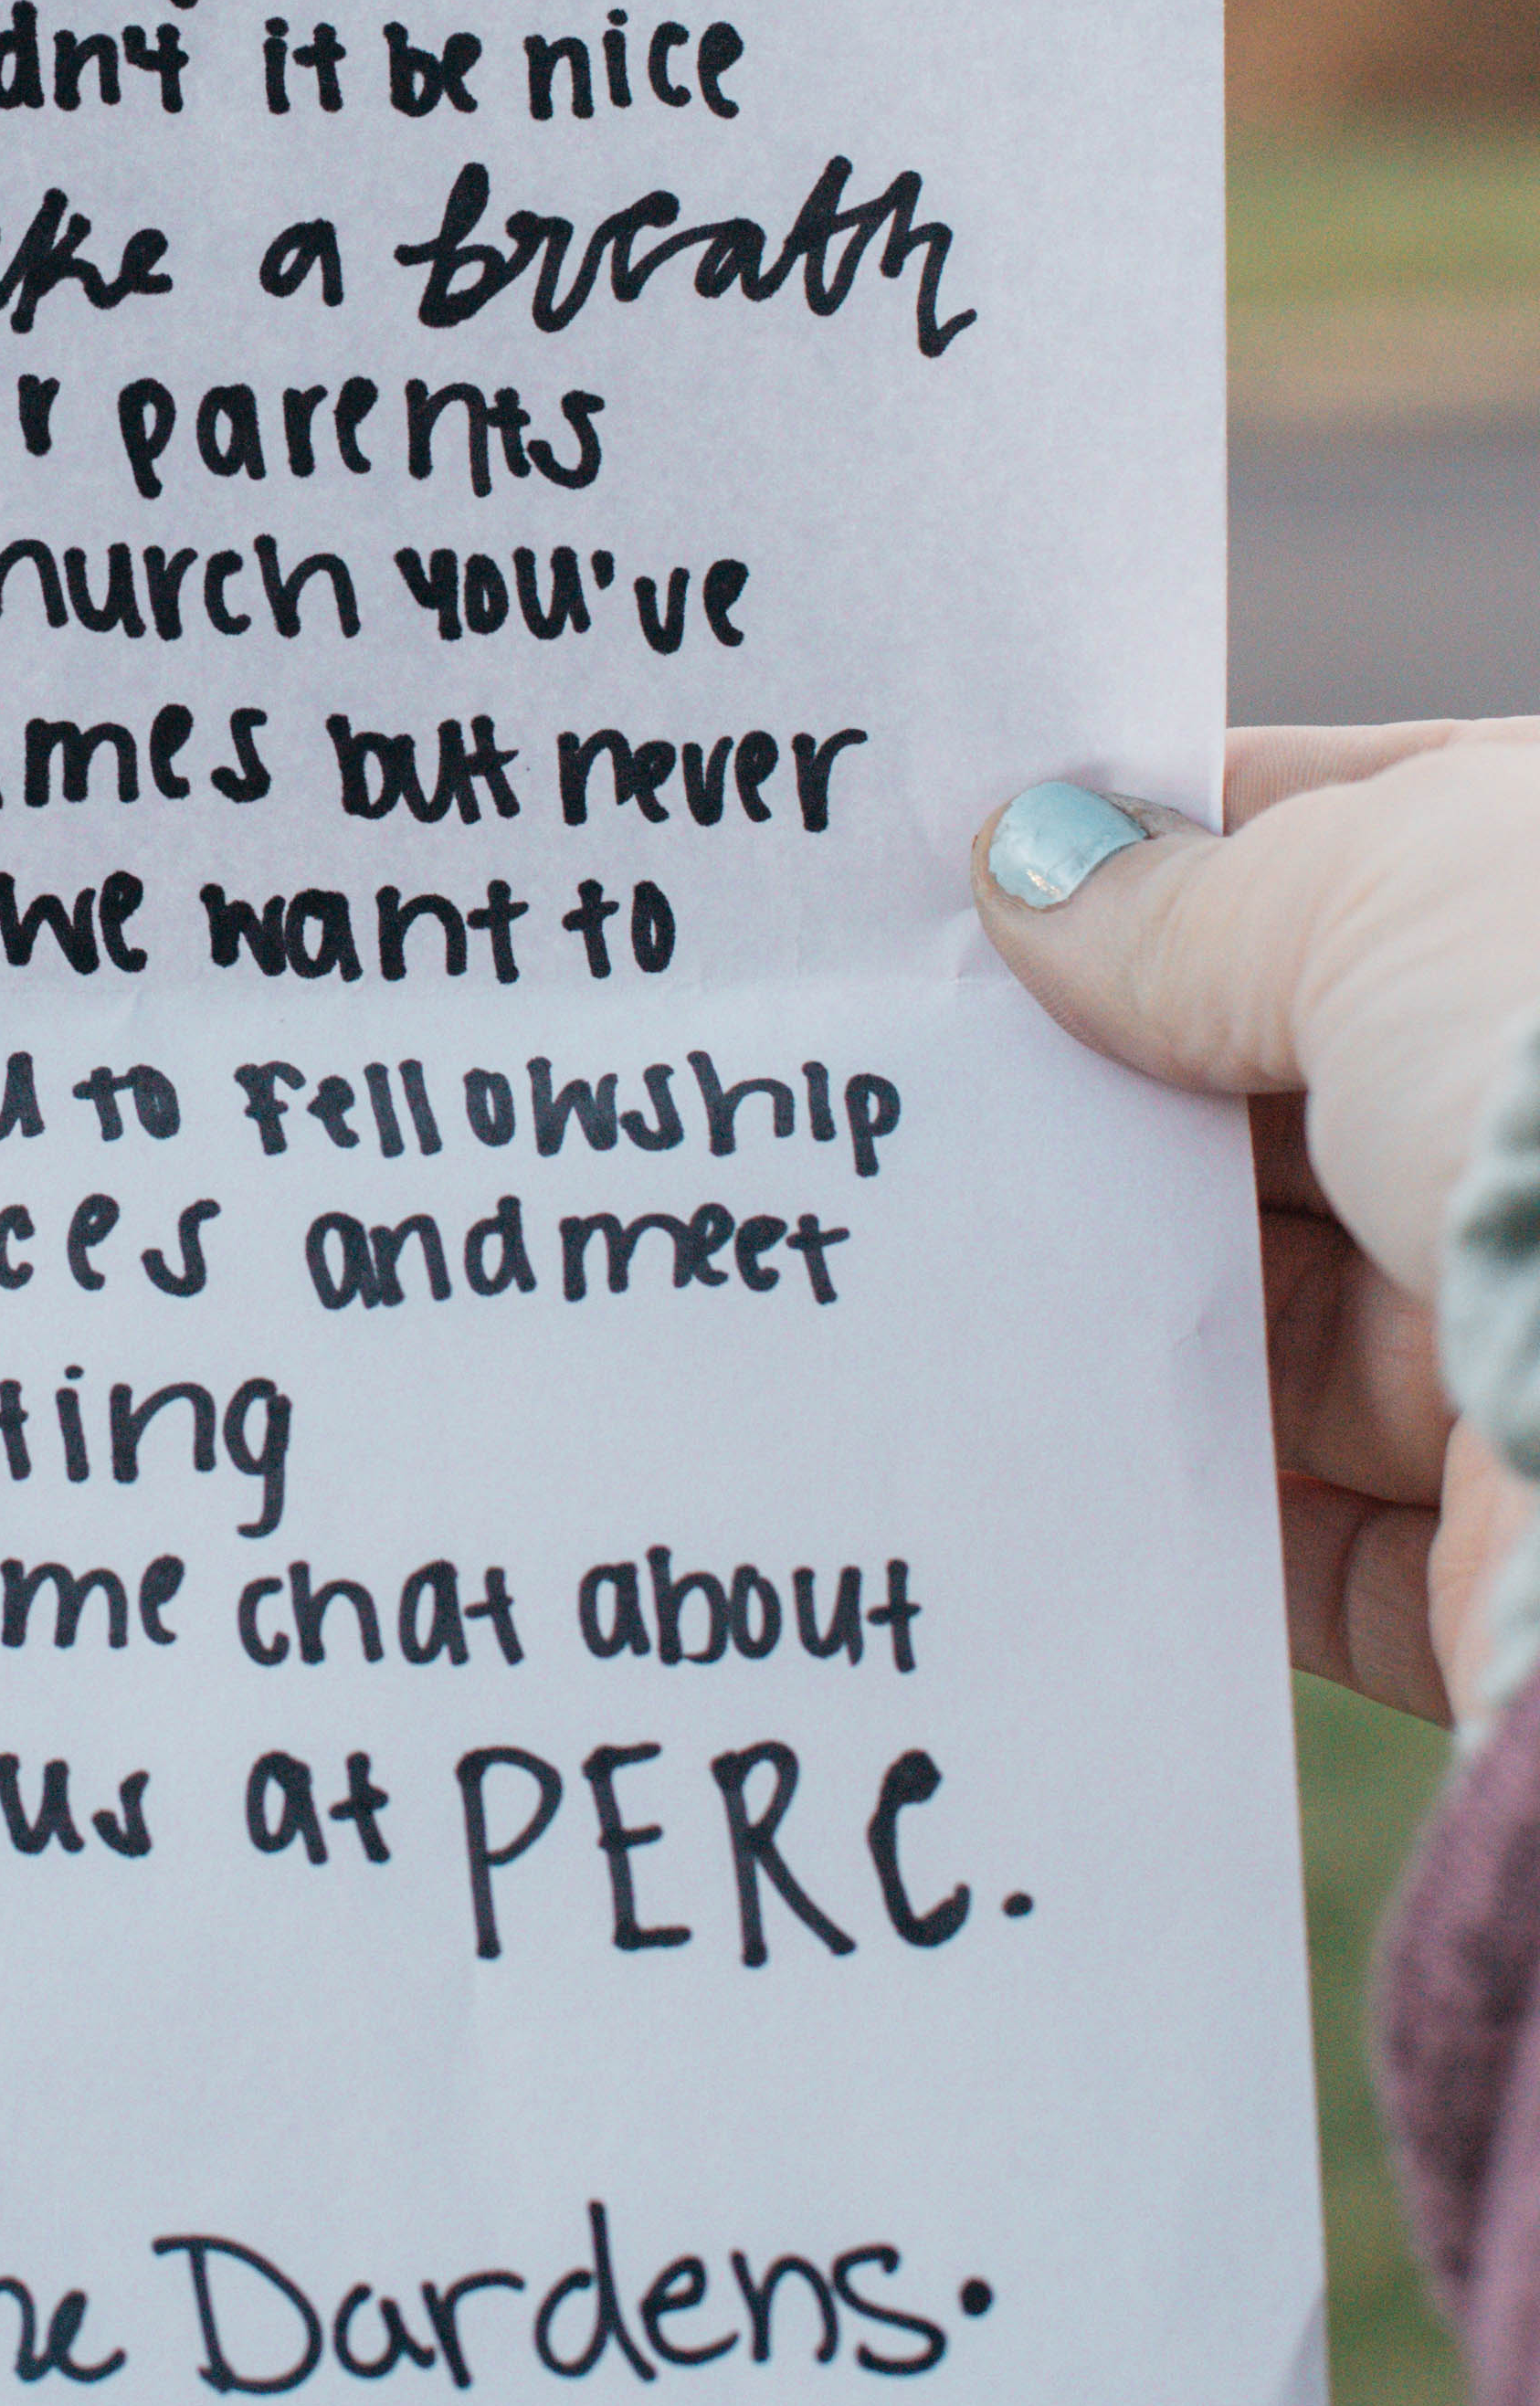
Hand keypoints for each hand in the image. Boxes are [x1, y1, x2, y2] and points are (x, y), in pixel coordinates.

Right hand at [974, 720, 1539, 1727]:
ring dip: (1135, 1305)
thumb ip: (1193, 899)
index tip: (993, 869)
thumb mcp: (1379, 895)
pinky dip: (1191, 1507)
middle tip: (925, 1078)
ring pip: (1295, 1330)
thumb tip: (1035, 871)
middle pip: (1307, 1110)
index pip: (1367, 853)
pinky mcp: (1525, 1554)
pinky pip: (1323, 1547)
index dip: (1177, 851)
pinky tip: (1047, 1438)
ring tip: (947, 1265)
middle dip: (1125, 1098)